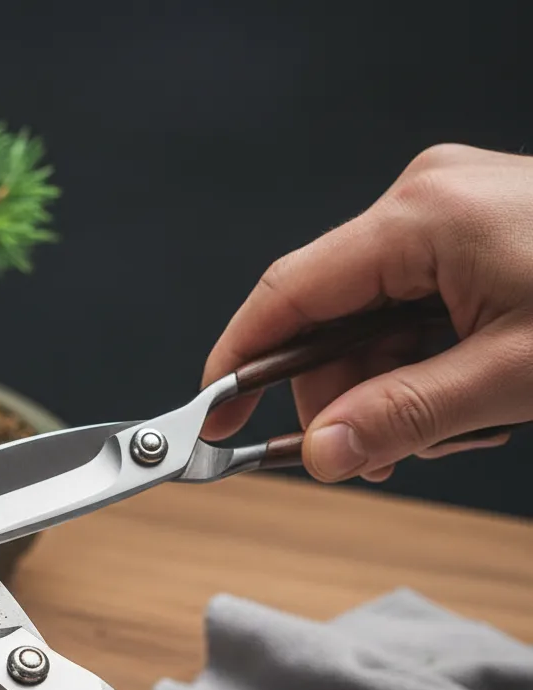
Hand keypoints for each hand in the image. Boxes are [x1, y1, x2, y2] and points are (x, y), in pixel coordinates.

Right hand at [202, 143, 532, 482]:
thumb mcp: (513, 375)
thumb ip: (404, 416)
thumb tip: (322, 456)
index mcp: (419, 219)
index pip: (286, 295)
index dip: (238, 362)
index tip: (212, 417)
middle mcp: (422, 207)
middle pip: (326, 321)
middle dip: (339, 398)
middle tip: (368, 457)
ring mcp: (447, 220)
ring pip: (368, 326)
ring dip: (386, 391)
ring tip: (441, 429)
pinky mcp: (469, 241)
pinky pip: (408, 314)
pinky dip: (419, 368)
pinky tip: (458, 398)